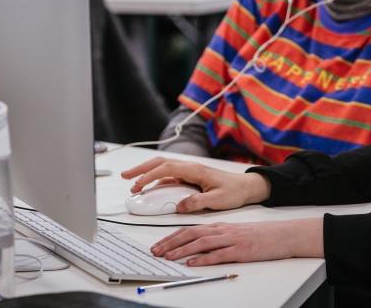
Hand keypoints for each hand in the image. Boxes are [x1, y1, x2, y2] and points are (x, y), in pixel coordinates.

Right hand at [121, 157, 270, 211]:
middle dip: (141, 169)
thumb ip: (197, 203)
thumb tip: (179, 206)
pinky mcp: (189, 178)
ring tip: (132, 184)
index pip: (167, 169)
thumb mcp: (217, 200)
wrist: (246, 187)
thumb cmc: (234, 191)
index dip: (149, 175)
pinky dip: (156, 180)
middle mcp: (190, 167)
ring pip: (163, 168)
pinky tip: (149, 189)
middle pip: (160, 163)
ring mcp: (189, 172)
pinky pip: (169, 177)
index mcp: (195, 170)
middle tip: (124, 177)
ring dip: (146, 174)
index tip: (137, 185)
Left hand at [150, 218, 323, 264]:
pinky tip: (193, 263)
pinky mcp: (241, 251)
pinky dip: (204, 259)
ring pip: (201, 243)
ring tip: (168, 257)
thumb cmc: (260, 236)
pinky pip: (219, 255)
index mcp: (220, 226)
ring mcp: (231, 240)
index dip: (172, 237)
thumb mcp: (235, 233)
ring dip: (182, 251)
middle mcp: (223, 231)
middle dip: (171, 243)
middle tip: (156, 251)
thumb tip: (196, 250)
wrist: (283, 234)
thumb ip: (217, 239)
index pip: (190, 229)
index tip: (159, 244)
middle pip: (191, 234)